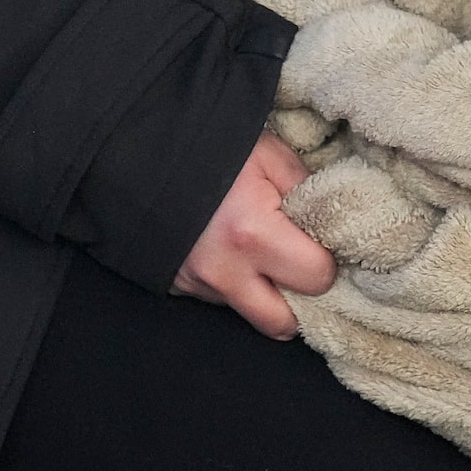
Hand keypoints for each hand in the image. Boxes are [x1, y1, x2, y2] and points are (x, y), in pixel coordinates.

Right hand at [172, 132, 335, 338]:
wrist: (135, 149)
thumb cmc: (208, 146)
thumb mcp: (266, 153)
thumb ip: (307, 188)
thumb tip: (335, 221)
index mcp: (254, 234)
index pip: (319, 277)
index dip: (326, 258)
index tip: (318, 238)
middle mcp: (225, 272)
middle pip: (285, 324)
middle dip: (298, 297)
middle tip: (298, 262)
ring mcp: (198, 284)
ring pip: (252, 318)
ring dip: (266, 296)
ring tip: (265, 259)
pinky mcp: (177, 287)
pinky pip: (221, 301)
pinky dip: (234, 285)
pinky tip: (229, 251)